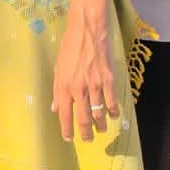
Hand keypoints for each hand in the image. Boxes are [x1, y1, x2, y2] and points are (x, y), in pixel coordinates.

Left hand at [50, 0, 117, 142]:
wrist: (87, 30)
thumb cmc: (70, 46)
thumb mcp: (58, 67)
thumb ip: (57, 89)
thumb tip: (55, 107)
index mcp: (64, 86)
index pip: (65, 115)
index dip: (66, 129)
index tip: (69, 139)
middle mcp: (79, 89)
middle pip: (83, 118)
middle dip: (85, 132)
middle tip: (88, 140)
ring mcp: (95, 85)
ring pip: (99, 113)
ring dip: (100, 125)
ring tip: (101, 130)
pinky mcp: (109, 79)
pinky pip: (112, 101)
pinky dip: (113, 111)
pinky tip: (113, 116)